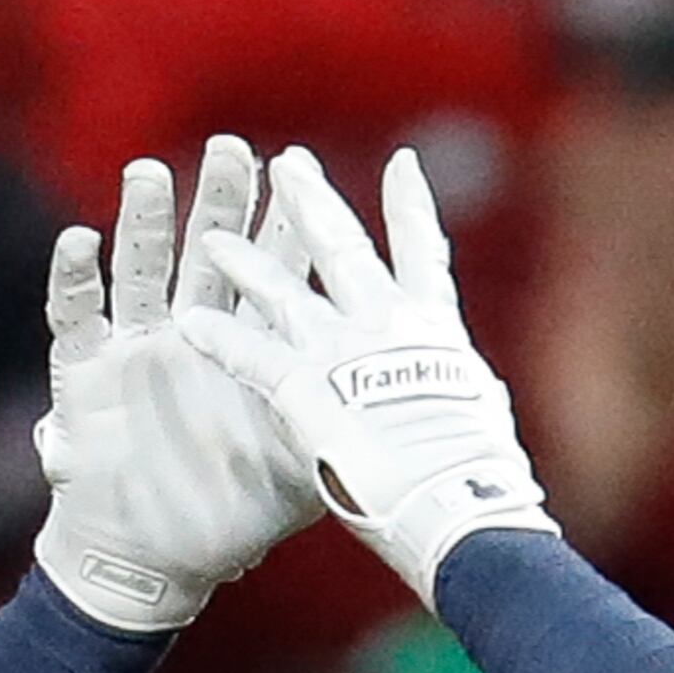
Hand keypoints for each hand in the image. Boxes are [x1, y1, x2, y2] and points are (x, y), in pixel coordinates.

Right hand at [33, 133, 325, 637]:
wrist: (155, 565)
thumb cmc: (229, 518)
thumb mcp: (298, 471)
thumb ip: (335, 425)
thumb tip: (394, 405)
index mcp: (247, 352)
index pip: (271, 275)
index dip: (283, 225)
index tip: (301, 170)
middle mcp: (191, 335)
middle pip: (207, 252)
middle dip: (219, 201)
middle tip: (235, 150)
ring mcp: (137, 349)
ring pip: (141, 268)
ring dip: (145, 222)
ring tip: (151, 174)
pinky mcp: (85, 375)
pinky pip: (73, 316)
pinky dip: (73, 279)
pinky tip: (81, 239)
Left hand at [182, 142, 551, 605]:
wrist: (461, 508)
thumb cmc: (485, 481)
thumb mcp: (485, 417)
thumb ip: (461, 389)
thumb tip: (472, 393)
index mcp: (436, 331)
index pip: (423, 254)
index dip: (411, 207)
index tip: (402, 164)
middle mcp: (386, 324)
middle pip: (341, 246)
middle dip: (311, 201)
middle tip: (288, 164)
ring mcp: (342, 353)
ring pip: (283, 292)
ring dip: (246, 261)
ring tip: (213, 237)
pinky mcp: (306, 391)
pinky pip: (251, 358)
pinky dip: (219, 340)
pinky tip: (188, 322)